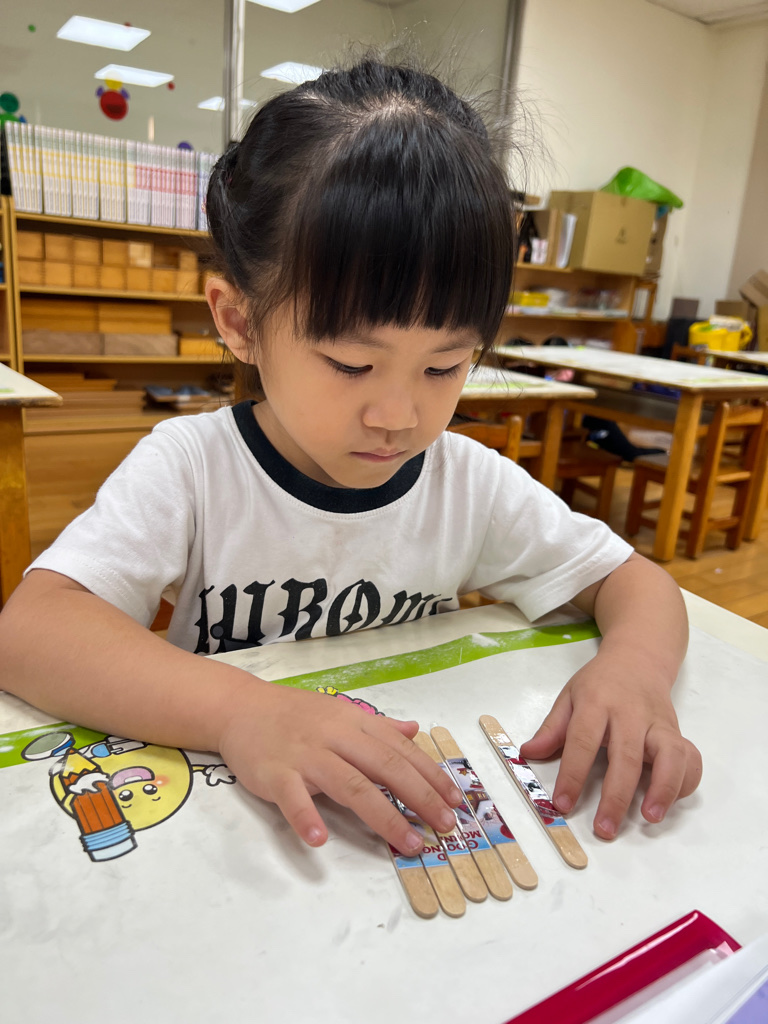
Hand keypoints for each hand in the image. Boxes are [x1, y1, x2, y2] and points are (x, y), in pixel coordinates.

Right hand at [217, 680, 461, 854]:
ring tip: (408, 843)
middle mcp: (335, 737)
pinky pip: (293, 797)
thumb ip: (378, 726)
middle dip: (419, 797)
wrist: (241, 707)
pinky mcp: (275, 773)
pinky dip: (306, 816)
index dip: (430, 776)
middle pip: (384, 767)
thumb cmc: (295, 715)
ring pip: (350, 785)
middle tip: (445, 827)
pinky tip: (320, 840)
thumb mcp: (340, 712)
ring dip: (383, 816)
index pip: (400, 750)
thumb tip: (415, 731)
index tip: (456, 802)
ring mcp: (305, 755)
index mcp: (354, 723)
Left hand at [520, 651, 701, 839]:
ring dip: (662, 789)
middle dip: (616, 796)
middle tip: (605, 828)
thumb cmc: (600, 683)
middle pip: (626, 755)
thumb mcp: (569, 696)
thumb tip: (528, 754)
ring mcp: (658, 723)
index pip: (583, 740)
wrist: (638, 658)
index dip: (573, 774)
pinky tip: (669, 801)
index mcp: (597, 703)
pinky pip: (690, 757)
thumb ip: (552, 728)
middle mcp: (630, 713)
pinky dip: (686, 781)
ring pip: (669, 755)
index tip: (563, 804)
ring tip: (650, 818)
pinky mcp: (677, 731)